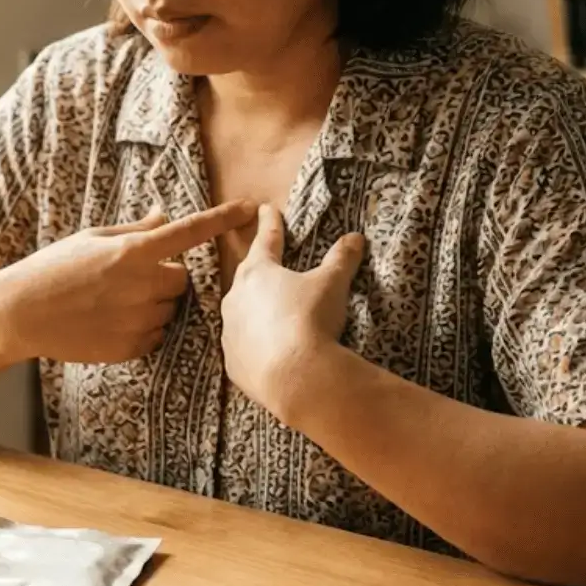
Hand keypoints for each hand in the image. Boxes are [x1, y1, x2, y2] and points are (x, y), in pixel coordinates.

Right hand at [0, 200, 255, 362]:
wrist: (22, 313)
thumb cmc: (52, 268)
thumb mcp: (91, 238)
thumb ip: (134, 230)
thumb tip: (164, 217)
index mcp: (132, 251)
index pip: (189, 232)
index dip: (221, 219)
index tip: (247, 208)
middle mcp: (142, 285)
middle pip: (181, 279)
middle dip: (165, 277)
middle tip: (129, 278)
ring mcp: (138, 318)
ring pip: (169, 309)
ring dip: (153, 304)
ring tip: (112, 302)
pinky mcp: (132, 346)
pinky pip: (155, 335)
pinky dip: (141, 328)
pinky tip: (109, 322)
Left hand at [221, 204, 364, 422]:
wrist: (296, 377)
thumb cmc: (311, 319)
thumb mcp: (331, 284)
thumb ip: (341, 259)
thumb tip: (355, 238)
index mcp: (258, 272)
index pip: (266, 240)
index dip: (270, 223)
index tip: (265, 208)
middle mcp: (236, 298)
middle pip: (247, 277)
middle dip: (257, 269)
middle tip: (265, 263)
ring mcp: (230, 332)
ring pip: (239, 313)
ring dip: (253, 310)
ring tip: (269, 313)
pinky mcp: (233, 363)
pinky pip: (242, 348)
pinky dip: (253, 345)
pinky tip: (266, 350)